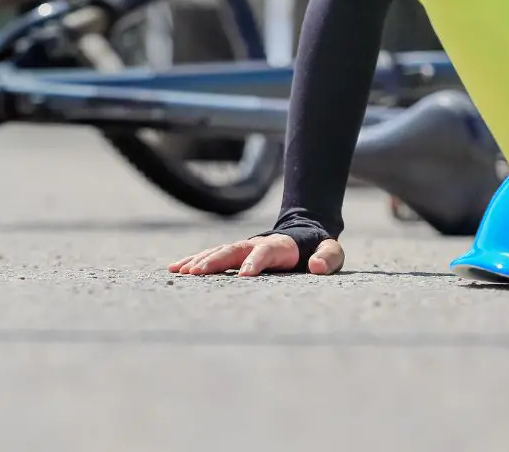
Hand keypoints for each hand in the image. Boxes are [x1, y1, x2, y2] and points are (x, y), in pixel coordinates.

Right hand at [168, 234, 344, 276]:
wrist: (304, 233)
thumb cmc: (319, 249)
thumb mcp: (332, 252)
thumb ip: (328, 257)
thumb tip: (317, 266)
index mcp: (282, 246)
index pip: (267, 251)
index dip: (256, 261)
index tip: (245, 275)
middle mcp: (258, 243)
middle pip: (235, 249)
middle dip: (217, 260)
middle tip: (198, 273)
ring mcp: (245, 247)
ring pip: (220, 251)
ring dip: (201, 260)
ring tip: (182, 271)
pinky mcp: (235, 254)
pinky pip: (213, 255)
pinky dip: (195, 260)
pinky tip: (176, 269)